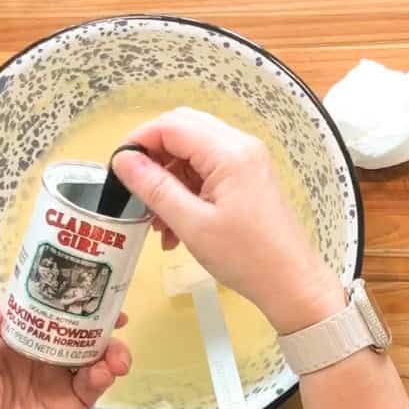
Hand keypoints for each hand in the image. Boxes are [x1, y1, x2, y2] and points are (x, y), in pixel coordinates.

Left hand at [0, 293, 130, 408]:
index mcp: (4, 348)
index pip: (34, 312)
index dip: (57, 295)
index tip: (82, 279)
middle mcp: (32, 361)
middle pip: (68, 331)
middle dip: (93, 319)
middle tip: (118, 310)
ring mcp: (54, 386)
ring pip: (87, 356)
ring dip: (106, 348)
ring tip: (117, 351)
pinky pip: (93, 385)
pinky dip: (105, 375)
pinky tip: (109, 372)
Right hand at [112, 107, 344, 333]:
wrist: (291, 282)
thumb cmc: (245, 257)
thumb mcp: (192, 224)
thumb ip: (155, 187)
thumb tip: (123, 160)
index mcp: (229, 152)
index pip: (171, 125)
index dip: (139, 141)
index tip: (117, 169)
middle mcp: (240, 146)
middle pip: (183, 130)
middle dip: (153, 157)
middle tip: (134, 190)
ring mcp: (247, 161)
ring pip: (193, 152)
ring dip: (168, 179)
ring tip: (155, 221)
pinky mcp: (248, 179)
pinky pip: (207, 171)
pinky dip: (186, 191)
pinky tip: (174, 227)